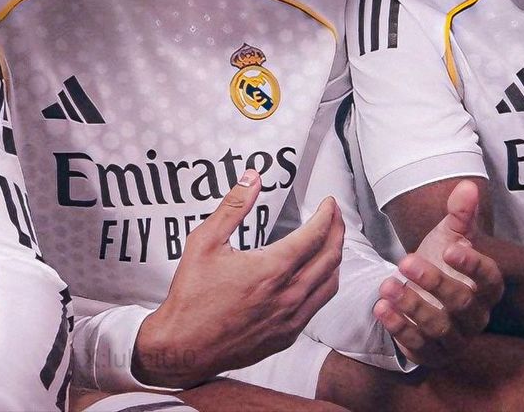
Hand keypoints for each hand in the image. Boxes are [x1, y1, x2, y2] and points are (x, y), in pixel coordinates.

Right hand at [132, 169, 343, 387]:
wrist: (186, 346)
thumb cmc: (193, 295)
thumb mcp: (205, 241)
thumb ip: (233, 207)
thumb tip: (252, 178)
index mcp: (272, 269)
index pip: (315, 236)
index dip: (327, 215)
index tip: (329, 203)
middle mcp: (288, 295)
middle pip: (330, 258)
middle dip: (338, 231)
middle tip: (335, 215)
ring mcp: (290, 319)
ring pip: (329, 285)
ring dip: (335, 258)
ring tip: (331, 241)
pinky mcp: (286, 336)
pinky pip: (317, 306)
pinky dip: (324, 285)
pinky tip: (314, 276)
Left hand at [374, 179, 503, 365]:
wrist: (423, 293)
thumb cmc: (442, 261)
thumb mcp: (450, 235)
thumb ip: (460, 214)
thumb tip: (467, 186)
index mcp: (487, 288)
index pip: (489, 279)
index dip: (473, 265)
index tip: (450, 248)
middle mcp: (476, 317)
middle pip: (461, 303)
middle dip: (432, 282)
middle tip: (404, 261)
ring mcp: (455, 339)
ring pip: (438, 327)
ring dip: (411, 306)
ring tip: (386, 285)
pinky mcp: (431, 354)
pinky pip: (418, 346)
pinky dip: (398, 328)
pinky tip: (381, 308)